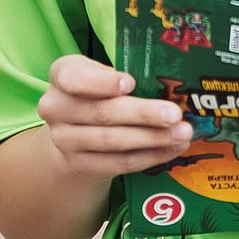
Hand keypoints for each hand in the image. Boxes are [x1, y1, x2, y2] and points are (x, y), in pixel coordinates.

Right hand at [38, 54, 194, 178]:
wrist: (73, 131)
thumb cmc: (97, 93)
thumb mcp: (101, 74)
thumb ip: (122, 76)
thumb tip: (170, 85)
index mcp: (61, 74)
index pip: (73, 78)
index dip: (102, 82)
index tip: (131, 83)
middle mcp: (55, 107)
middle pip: (102, 112)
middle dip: (143, 114)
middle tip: (175, 114)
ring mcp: (64, 139)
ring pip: (113, 141)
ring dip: (152, 138)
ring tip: (182, 133)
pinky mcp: (80, 164)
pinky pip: (119, 162)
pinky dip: (150, 156)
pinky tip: (171, 149)